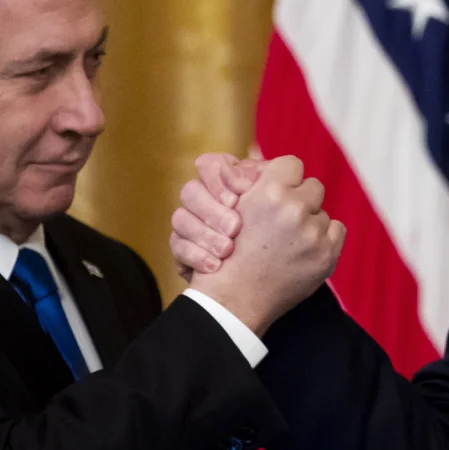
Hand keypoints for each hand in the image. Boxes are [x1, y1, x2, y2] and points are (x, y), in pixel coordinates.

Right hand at [170, 153, 262, 280]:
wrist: (247, 289)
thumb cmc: (268, 238)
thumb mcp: (273, 204)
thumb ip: (265, 181)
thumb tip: (258, 160)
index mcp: (223, 182)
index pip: (210, 163)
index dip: (224, 176)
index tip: (241, 193)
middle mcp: (200, 198)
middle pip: (191, 190)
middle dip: (214, 210)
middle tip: (236, 228)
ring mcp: (187, 224)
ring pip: (179, 217)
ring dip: (204, 234)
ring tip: (226, 251)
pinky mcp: (179, 248)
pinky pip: (175, 245)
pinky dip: (193, 256)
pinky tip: (213, 266)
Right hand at [175, 156, 345, 335]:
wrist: (234, 299)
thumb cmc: (228, 252)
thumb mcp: (230, 207)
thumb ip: (250, 179)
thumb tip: (257, 152)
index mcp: (269, 192)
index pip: (292, 164)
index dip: (285, 177)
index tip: (278, 189)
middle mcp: (294, 209)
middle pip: (312, 186)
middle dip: (300, 199)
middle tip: (284, 218)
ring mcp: (313, 234)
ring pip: (322, 212)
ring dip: (310, 222)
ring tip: (288, 240)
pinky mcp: (327, 255)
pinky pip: (337, 230)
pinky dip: (324, 239)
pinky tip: (302, 250)